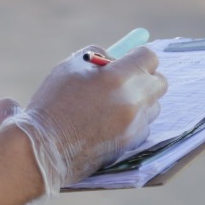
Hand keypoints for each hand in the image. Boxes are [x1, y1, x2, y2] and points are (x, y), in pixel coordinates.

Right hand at [3, 46, 166, 202]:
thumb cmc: (52, 104)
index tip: (127, 59)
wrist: (44, 149)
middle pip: (160, 83)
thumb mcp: (69, 67)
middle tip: (126, 79)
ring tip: (111, 104)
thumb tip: (114, 58)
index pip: (148, 58)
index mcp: (118, 78)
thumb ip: (96, 56)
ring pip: (152, 107)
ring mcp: (134, 127)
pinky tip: (108, 123)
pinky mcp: (131, 146)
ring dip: (140, 101)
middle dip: (146, 78)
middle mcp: (133, 102)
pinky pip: (142, 127)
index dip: (137, 56)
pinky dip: (132, 122)